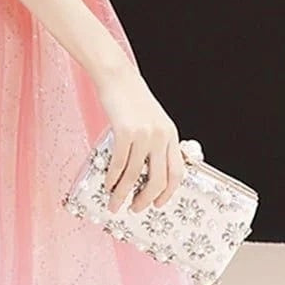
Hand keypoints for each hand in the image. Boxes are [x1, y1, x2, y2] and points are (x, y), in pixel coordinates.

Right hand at [95, 65, 185, 213]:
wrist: (117, 76)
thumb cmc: (131, 97)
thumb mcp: (151, 120)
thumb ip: (153, 142)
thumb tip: (142, 171)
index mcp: (171, 135)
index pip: (177, 172)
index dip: (168, 192)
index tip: (158, 204)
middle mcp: (161, 136)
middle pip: (159, 179)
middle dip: (146, 199)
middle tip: (135, 208)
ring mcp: (144, 134)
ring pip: (135, 175)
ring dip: (123, 193)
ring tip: (115, 203)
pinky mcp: (125, 131)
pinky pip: (119, 163)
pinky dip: (113, 178)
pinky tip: (107, 183)